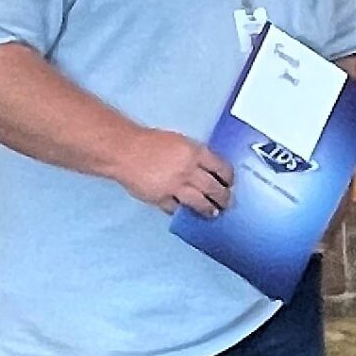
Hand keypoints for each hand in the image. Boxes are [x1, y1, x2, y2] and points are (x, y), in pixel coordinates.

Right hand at [117, 130, 231, 216]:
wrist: (125, 151)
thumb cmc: (149, 143)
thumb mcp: (179, 142)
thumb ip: (194, 155)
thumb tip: (207, 168)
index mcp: (195, 152)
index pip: (221, 167)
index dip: (228, 177)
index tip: (230, 182)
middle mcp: (189, 170)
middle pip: (214, 188)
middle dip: (223, 197)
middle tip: (226, 202)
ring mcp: (176, 186)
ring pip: (200, 202)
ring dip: (209, 209)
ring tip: (213, 213)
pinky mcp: (162, 198)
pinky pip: (177, 209)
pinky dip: (182, 211)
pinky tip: (186, 213)